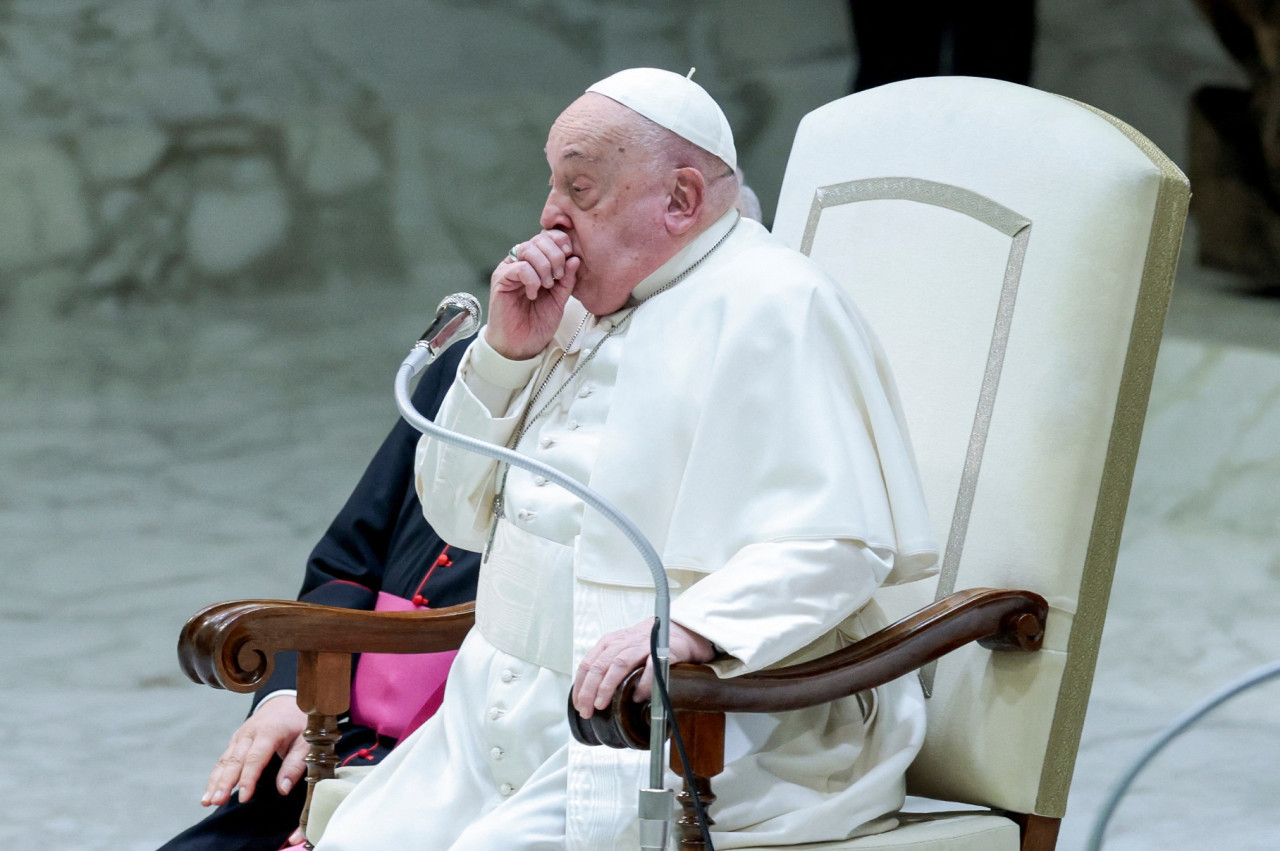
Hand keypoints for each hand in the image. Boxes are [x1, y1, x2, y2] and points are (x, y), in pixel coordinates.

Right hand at [201, 695, 307, 809]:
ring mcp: (240, 737)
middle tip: (217, 801)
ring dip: (215, 781)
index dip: (248, 778)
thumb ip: (296, 764)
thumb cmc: (298, 722)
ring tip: (207, 801)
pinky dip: (215, 776)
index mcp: (269, 731)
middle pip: (235, 759)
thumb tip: (283, 789)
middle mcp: (250, 733)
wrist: (286, 702)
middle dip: (224, 782)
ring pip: (225, 760)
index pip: (256, 757)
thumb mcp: (307, 741)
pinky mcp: (235, 742)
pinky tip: (209, 792)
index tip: (244, 797)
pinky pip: (223, 760)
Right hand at [486, 229, 579, 359]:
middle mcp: (521, 262)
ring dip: (544, 266)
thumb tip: (575, 258)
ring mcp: (510, 269)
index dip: (561, 242)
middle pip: (538, 239)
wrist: (522, 345)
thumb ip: (567, 279)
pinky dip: (532, 278)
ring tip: (547, 286)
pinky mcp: (501, 280)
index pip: (548, 237)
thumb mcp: (560, 299)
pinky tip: (533, 293)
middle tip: (559, 276)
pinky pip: (519, 267)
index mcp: (536, 263)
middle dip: (555, 255)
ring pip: (528, 248)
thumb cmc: (538, 323)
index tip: (570, 257)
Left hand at [572, 619, 715, 718]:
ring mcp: (640, 645)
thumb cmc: (646, 645)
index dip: (580, 686)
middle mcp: (622, 642)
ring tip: (602, 704)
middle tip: (587, 711)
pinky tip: (636, 697)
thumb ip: (607, 668)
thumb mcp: (621, 651)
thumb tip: (591, 696)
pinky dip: (642, 684)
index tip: (579, 705)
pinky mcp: (660, 651)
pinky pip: (649, 669)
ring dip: (607, 686)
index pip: (588, 665)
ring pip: (618, 665)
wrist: (677, 631)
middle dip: (589, 690)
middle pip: (599, 666)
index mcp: (609, 643)